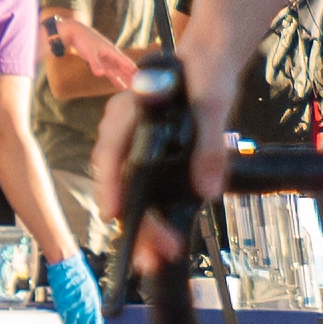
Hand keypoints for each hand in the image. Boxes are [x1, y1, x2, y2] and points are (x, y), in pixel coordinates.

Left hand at [43, 8, 137, 84]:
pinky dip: (115, 79)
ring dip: (125, 79)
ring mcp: (105, 59)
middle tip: (140, 86)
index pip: (124, 62)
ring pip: (118, 71)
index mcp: (111, 51)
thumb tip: (100, 73)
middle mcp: (110, 55)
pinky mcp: (100, 61)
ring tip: (132, 88)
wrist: (74, 32)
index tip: (140, 76)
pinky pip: (110, 72)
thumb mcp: (89, 52)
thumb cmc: (83, 40)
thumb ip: (95, 64)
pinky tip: (120, 85)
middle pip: (123, 68)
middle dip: (131, 76)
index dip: (132, 69)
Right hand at [45, 253, 105, 323]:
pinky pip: (63, 318)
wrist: (66, 264)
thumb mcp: (90, 291)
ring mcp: (71, 305)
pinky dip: (65, 323)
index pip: (96, 323)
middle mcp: (84, 306)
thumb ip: (91, 304)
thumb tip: (91, 316)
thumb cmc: (79, 276)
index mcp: (94, 302)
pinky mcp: (61, 304)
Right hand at [119, 44, 240, 287]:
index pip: (110, 151)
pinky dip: (151, 217)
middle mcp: (121, 133)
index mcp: (126, 113)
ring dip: (140, 227)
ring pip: (128, 192)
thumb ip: (208, 147)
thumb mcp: (212, 106)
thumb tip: (207, 191)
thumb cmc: (204, 76)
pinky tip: (162, 243)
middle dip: (133, 222)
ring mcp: (132, 148)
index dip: (110, 184)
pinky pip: (143, 191)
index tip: (114, 213)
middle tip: (150, 257)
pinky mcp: (148, 159)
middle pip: (118, 183)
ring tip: (154, 260)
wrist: (208, 63)